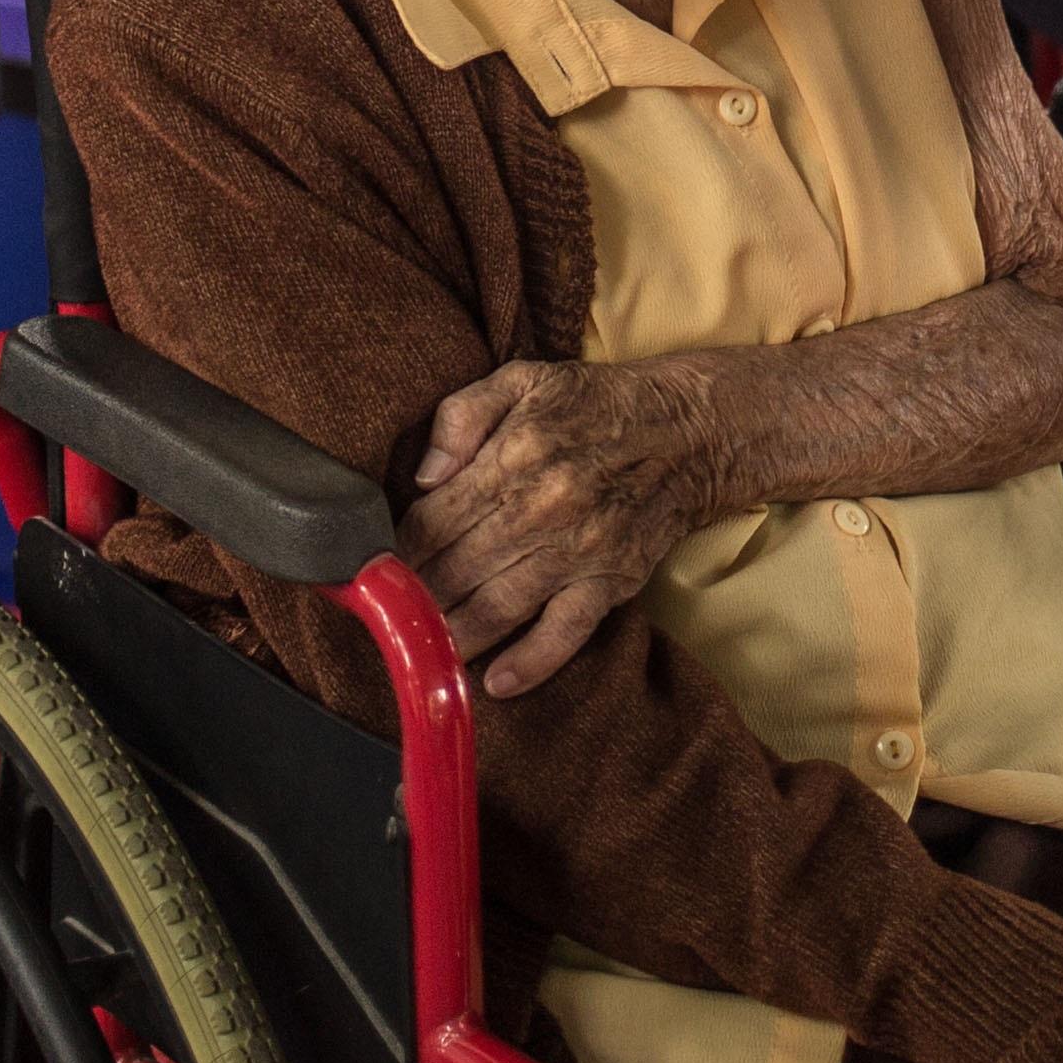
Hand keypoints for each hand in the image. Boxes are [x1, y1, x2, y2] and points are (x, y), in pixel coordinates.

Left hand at [402, 359, 721, 697]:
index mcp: (513, 456)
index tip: (375, 570)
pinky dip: (529, 662)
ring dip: (454, 635)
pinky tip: (495, 681)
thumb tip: (422, 477)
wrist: (687, 430)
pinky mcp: (611, 583)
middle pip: (455, 570)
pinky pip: (564, 633)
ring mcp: (579, 551)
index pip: (432, 520)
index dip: (396, 551)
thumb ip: (460, 417)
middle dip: (415, 598)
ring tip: (423, 649)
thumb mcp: (521, 381)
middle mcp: (544, 507)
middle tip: (388, 615)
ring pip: (497, 608)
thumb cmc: (593, 405)